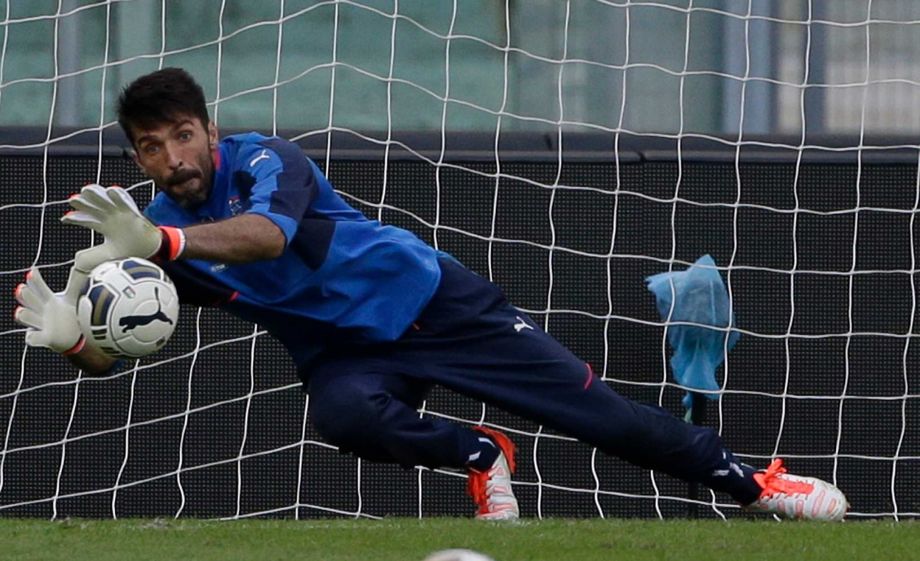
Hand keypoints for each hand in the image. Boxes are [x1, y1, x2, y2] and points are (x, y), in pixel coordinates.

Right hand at [13, 267, 84, 354]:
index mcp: (49, 301)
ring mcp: (41, 325)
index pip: (40, 288)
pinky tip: (30, 335)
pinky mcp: (45, 338)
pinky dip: (32, 337)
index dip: (36, 280)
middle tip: (21, 288)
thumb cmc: (69, 315)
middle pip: (30, 301)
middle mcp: (41, 311)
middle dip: (25, 295)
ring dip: (24, 315)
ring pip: (28, 318)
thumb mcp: (73, 298)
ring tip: (19, 312)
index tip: (32, 271)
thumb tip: (82, 262)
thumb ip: (76, 281)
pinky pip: (34, 338)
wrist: (73, 337)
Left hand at [61, 184, 183, 272]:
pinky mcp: (133, 213)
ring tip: (86, 190)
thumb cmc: (132, 251)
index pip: (88, 220)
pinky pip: (126, 202)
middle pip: (95, 208)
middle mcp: (112, 218)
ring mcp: (122, 214)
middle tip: (72, 200)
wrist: (151, 250)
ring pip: (107, 201)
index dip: (76, 219)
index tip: (64, 219)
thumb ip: (93, 255)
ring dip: (97, 195)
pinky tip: (110, 191)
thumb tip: (76, 259)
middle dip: (83, 203)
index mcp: (106, 227)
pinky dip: (119, 197)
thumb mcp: (108, 254)